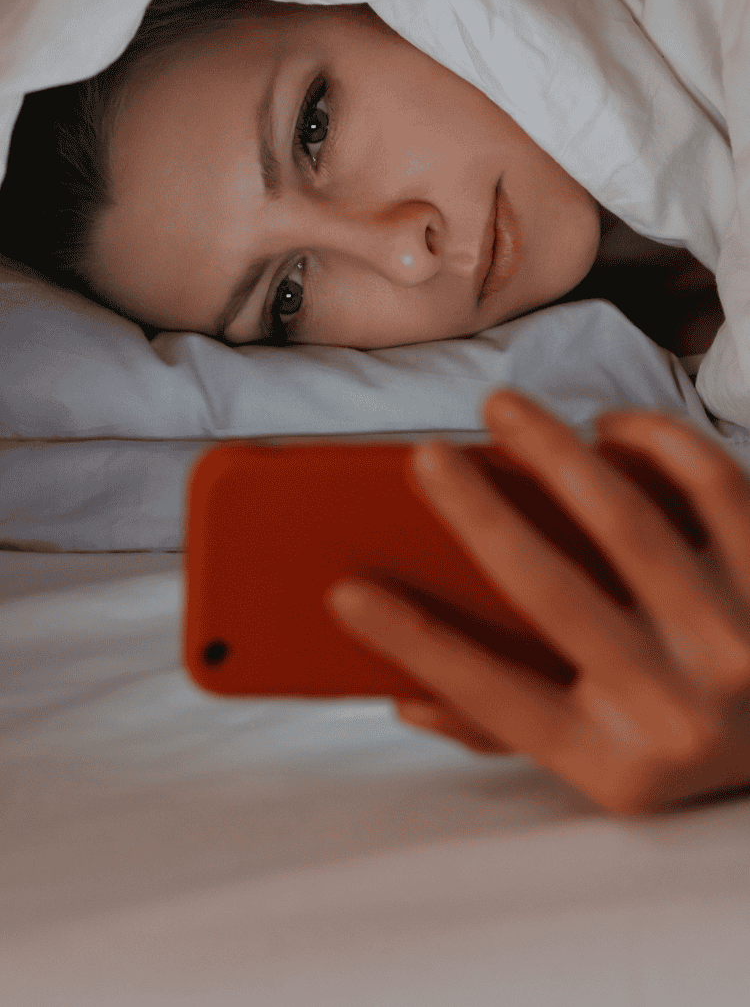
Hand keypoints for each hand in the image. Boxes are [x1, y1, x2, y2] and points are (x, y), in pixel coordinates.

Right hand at [324, 391, 749, 815]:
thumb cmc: (686, 740)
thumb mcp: (604, 764)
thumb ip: (505, 731)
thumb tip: (403, 697)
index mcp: (617, 763)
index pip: (493, 700)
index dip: (411, 643)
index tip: (344, 591)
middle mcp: (677, 707)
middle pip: (549, 593)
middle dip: (475, 513)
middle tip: (424, 456)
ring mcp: (733, 637)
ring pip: (625, 519)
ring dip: (551, 450)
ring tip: (501, 407)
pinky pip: (710, 483)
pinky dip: (654, 440)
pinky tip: (606, 427)